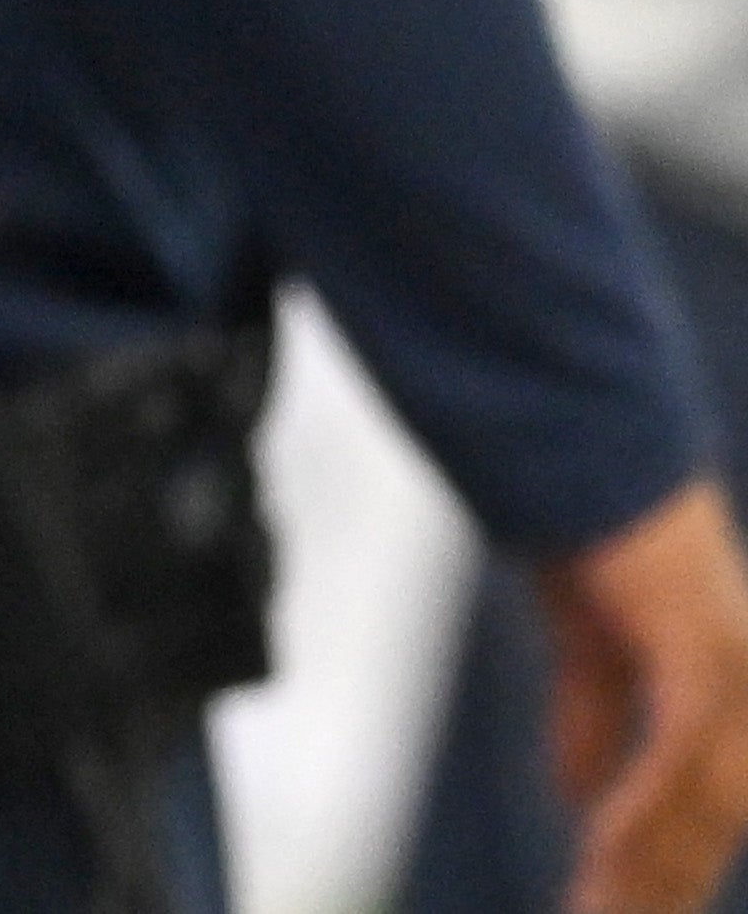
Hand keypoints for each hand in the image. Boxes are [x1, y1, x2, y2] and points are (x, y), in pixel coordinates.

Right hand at [538, 477, 747, 913]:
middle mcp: (746, 683)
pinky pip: (679, 745)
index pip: (710, 804)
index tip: (616, 908)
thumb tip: (579, 793)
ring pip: (704, 796)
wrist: (580, 444)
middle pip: (715, 814)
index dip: (671, 867)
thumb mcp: (583, 640)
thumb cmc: (585, 525)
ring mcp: (733, 666)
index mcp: (727, 687)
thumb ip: (591, 714)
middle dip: (660, 880)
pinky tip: (603, 838)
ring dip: (648, 861)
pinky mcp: (701, 646)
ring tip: (594, 905)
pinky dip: (644, 800)